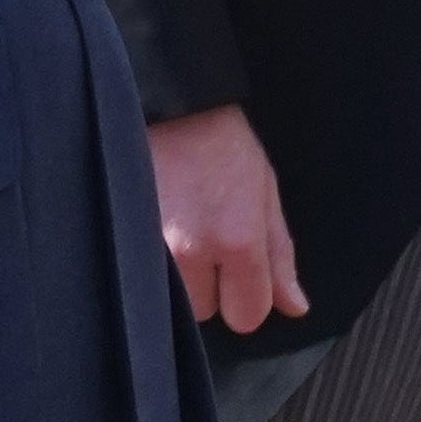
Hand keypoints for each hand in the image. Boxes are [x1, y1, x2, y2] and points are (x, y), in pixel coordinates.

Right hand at [149, 104, 307, 333]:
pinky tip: (162, 230)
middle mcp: (193, 249)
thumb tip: (294, 308)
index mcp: (238, 239)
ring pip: (173, 302)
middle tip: (208, 244)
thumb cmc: (223, 142)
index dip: (249, 297)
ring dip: (181, 280)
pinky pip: (146, 278)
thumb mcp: (265, 191)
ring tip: (182, 233)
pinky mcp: (125, 236)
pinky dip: (155, 264)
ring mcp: (153, 245)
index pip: (248, 316)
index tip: (241, 271)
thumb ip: (279, 255)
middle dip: (211, 288)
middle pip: (207, 313)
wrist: (170, 104)